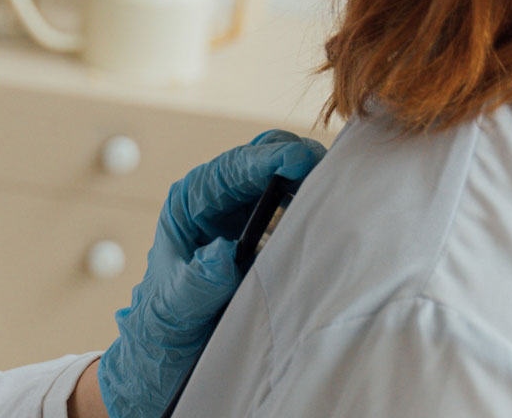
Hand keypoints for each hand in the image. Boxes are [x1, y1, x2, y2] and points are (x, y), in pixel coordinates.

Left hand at [96, 130, 325, 417]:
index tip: (301, 159)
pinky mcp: (269, 234)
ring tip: (346, 193)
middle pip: (264, 159)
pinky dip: (319, 206)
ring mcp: (247, 214)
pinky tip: (340, 217)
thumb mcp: (175, 309)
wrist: (171, 352)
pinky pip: (300, 208)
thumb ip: (196, 283)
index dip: (267, 159)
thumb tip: (223, 252)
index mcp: (190, 204)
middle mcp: (219, 200)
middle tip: (337, 173)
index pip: (230, 169)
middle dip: (298, 160)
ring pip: (288, 179)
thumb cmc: (164, 327)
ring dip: (314, 181)